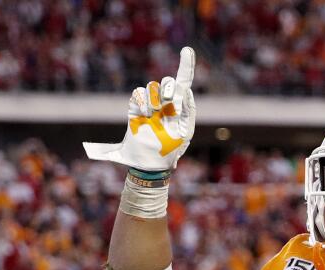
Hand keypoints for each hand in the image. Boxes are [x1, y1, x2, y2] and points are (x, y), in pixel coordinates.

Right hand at [83, 47, 196, 172]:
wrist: (151, 165)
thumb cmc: (172, 150)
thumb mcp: (186, 132)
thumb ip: (189, 110)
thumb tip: (186, 90)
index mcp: (179, 106)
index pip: (183, 81)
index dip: (186, 64)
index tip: (187, 49)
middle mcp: (164, 103)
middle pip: (166, 82)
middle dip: (168, 89)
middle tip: (168, 103)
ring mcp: (149, 106)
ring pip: (152, 86)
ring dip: (155, 97)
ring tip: (154, 114)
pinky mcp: (135, 110)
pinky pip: (138, 94)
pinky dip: (142, 100)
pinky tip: (145, 114)